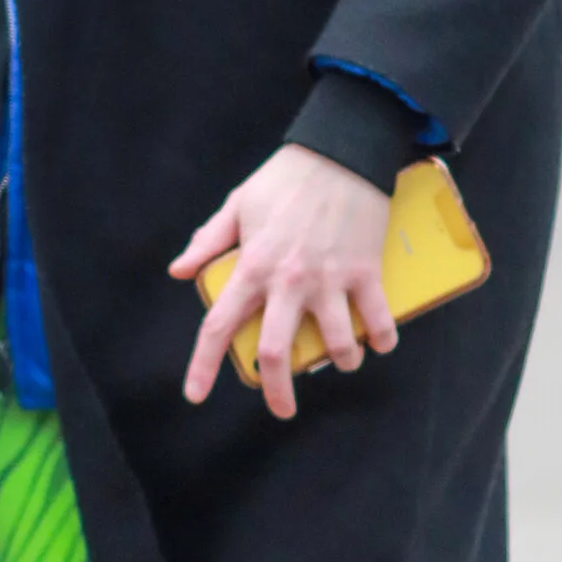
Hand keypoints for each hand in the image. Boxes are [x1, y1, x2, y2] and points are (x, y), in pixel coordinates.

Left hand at [171, 147, 397, 421]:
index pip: (218, 325)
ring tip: (343, 362)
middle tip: (282, 410)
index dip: (204, 365)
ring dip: (341, 361)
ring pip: (336, 345)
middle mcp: (287, 281)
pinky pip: (377, 319)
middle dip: (277, 392)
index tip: (195, 395)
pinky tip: (379, 342)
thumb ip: (208, 241)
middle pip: (274, 352)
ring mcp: (329, 280)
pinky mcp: (365, 272)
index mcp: (252, 266)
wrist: (342, 151)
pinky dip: (382, 338)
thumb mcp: (238, 204)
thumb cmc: (286, 177)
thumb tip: (179, 271)